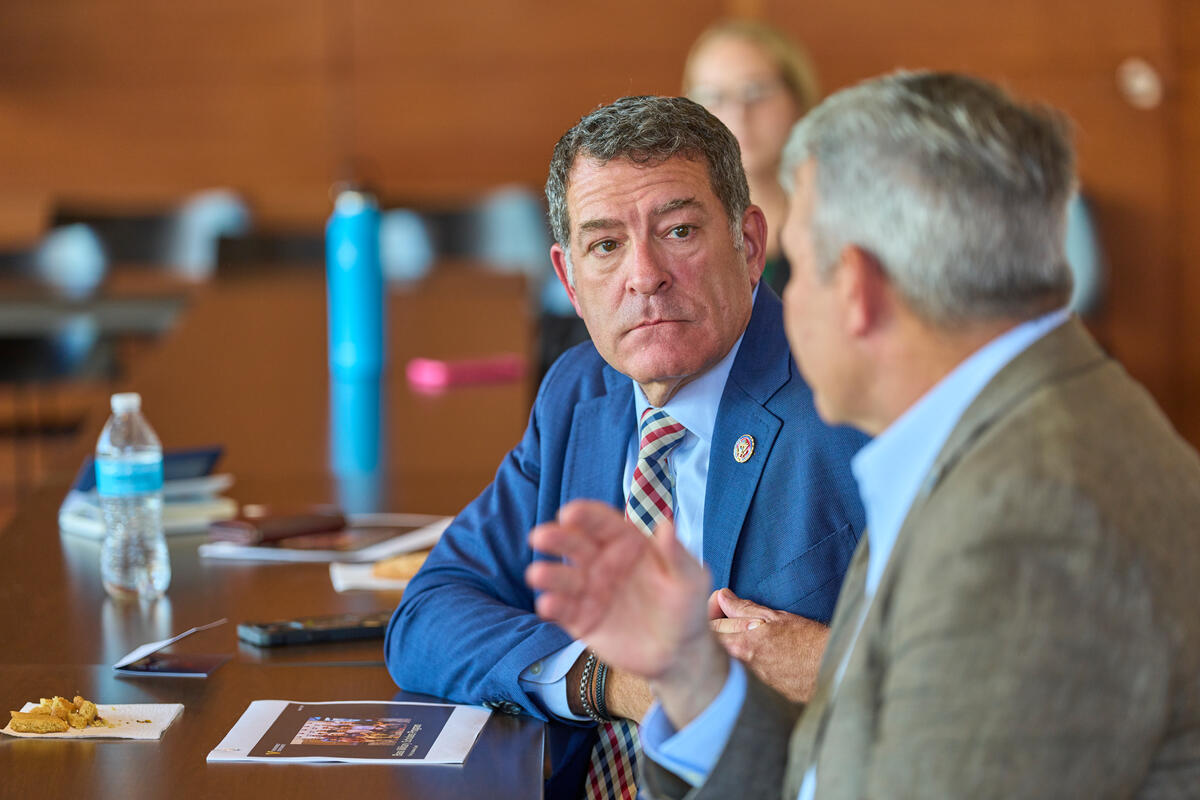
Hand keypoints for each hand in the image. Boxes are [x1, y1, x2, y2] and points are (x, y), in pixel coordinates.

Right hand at [526, 500, 728, 727]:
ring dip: (549, 574)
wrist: (679, 653)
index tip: (570, 512)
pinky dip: (554, 607)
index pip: (602, 524)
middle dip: (557, 539)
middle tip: (541, 537)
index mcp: (627, 543)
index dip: (586, 516)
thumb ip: (676, 555)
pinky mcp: (582, 620)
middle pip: (576, 545)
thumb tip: (667, 525)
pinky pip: (564, 611)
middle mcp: (603, 563)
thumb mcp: (690, 580)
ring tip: (537, 575)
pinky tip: (547, 604)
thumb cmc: (687, 608)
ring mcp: (590, 591)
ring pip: (564, 578)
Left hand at [708, 587, 828, 702]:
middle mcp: (742, 667)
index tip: (720, 605)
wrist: (832, 671)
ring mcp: (751, 682)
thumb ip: (744, 608)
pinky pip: (746, 674)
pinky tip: (763, 653)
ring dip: (734, 645)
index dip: (711, 613)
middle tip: (730, 616)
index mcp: (741, 645)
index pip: (708, 629)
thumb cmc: (808, 641)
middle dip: (719, 629)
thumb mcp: (775, 617)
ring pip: (730, 660)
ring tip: (750, 634)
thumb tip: (723, 597)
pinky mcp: (763, 693)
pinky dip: (749, 661)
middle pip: (715, 646)